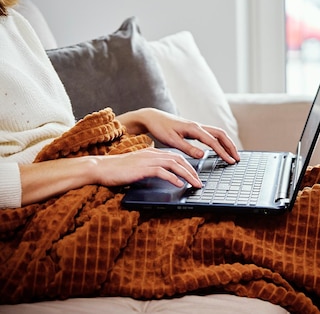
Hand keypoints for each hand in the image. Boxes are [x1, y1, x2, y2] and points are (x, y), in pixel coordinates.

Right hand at [19, 147, 202, 205]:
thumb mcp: (138, 168)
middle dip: (192, 171)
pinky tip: (179, 185)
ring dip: (187, 175)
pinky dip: (173, 178)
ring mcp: (148, 160)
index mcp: (152, 152)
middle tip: (200, 182)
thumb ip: (151, 170)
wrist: (101, 168)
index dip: (188, 165)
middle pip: (179, 159)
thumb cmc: (118, 170)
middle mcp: (153, 153)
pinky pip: (162, 172)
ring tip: (195, 184)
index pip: (175, 157)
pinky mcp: (143, 168)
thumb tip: (164, 178)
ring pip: (175, 165)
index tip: (196, 175)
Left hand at [117, 108, 239, 162]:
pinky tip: (220, 148)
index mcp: (194, 129)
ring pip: (218, 133)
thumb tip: (203, 155)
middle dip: (230, 146)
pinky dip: (219, 141)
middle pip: (221, 135)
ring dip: (226, 143)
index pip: (213, 142)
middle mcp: (198, 126)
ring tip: (232, 154)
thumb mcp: (172, 141)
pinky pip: (212, 134)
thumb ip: (188, 148)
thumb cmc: (160, 128)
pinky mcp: (194, 129)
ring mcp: (197, 126)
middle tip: (237, 158)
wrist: (153, 118)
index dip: (223, 152)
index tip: (230, 161)